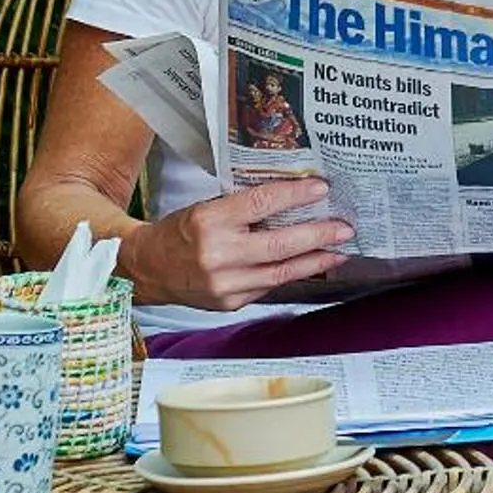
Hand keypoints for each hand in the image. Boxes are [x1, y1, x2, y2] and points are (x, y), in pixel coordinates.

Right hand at [116, 176, 353, 311]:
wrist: (148, 268)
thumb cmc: (180, 232)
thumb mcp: (207, 207)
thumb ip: (245, 207)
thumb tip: (293, 199)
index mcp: (209, 221)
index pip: (260, 204)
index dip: (294, 195)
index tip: (321, 189)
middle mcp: (217, 255)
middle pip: (278, 245)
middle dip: (318, 235)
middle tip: (344, 227)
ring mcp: (224, 284)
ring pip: (281, 272)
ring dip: (315, 261)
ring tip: (339, 250)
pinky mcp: (229, 303)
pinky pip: (269, 286)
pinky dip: (292, 275)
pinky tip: (310, 265)